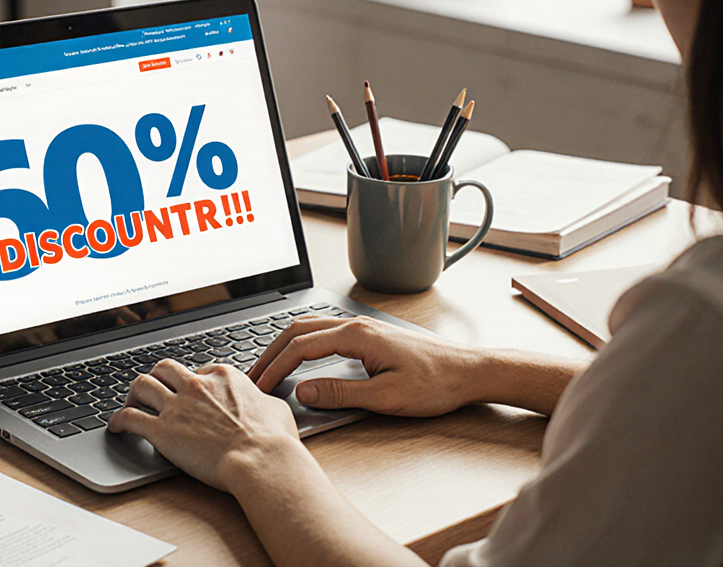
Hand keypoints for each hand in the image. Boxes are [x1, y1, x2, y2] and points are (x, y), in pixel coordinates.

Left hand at [107, 359, 308, 491]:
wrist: (260, 460)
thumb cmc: (273, 440)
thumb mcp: (276, 408)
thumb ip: (263, 401)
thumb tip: (265, 404)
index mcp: (222, 376)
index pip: (196, 370)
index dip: (189, 383)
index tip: (187, 395)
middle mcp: (195, 385)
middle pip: (163, 369)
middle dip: (156, 378)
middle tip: (153, 391)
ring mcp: (177, 406)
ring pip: (140, 384)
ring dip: (133, 394)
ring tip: (130, 404)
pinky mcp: (162, 430)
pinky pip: (129, 417)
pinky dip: (118, 420)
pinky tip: (116, 427)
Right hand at [248, 315, 481, 417]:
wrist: (469, 372)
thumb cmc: (435, 384)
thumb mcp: (385, 397)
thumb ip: (339, 393)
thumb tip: (301, 391)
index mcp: (356, 336)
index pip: (300, 347)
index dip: (275, 368)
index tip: (259, 386)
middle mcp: (356, 325)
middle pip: (298, 331)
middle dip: (270, 353)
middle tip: (253, 376)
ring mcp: (362, 328)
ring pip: (309, 328)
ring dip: (285, 346)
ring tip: (268, 367)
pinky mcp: (369, 336)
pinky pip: (324, 333)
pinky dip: (302, 344)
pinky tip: (299, 358)